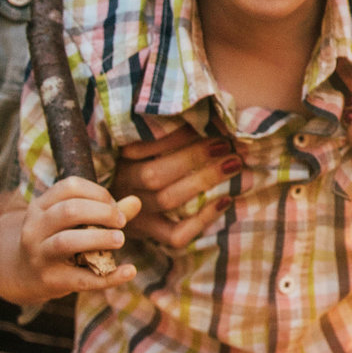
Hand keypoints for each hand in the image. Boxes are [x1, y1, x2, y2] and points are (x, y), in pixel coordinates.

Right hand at [0, 177, 138, 306]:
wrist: (21, 274)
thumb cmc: (56, 239)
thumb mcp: (71, 222)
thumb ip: (104, 211)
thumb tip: (137, 201)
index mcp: (41, 206)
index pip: (70, 186)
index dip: (98, 192)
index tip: (114, 205)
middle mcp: (34, 228)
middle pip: (69, 211)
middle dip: (101, 212)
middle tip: (121, 222)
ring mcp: (39, 255)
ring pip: (66, 241)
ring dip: (99, 238)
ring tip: (120, 240)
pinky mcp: (49, 280)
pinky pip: (81, 279)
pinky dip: (109, 277)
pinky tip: (130, 271)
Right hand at [110, 119, 237, 247]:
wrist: (116, 207)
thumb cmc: (142, 161)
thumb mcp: (144, 143)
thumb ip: (166, 131)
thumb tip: (215, 118)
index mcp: (119, 157)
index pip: (144, 144)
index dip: (178, 135)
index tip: (209, 122)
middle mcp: (123, 185)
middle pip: (156, 174)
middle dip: (195, 157)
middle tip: (228, 144)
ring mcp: (135, 213)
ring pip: (167, 199)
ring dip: (204, 181)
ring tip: (235, 164)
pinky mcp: (149, 234)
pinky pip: (175, 234)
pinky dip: (202, 219)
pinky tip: (226, 200)